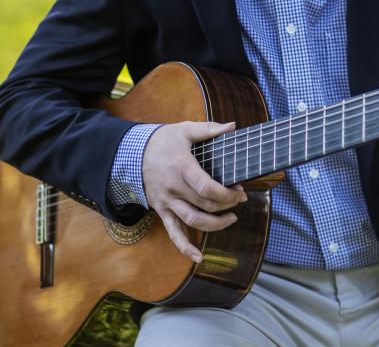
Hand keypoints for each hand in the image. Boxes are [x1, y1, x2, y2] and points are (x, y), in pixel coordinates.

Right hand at [142, 121, 247, 262]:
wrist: (133, 154)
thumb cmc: (163, 140)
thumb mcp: (185, 130)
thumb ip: (209, 129)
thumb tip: (232, 126)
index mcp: (182, 167)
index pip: (206, 187)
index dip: (226, 193)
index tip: (240, 191)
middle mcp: (174, 188)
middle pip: (205, 205)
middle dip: (227, 205)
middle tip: (240, 199)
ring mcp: (168, 202)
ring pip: (193, 221)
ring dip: (215, 225)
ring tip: (231, 218)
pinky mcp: (162, 211)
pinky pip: (173, 233)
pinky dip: (185, 248)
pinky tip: (198, 257)